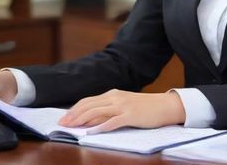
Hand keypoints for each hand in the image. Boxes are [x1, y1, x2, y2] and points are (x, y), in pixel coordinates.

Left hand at [58, 90, 185, 131]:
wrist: (165, 105)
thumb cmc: (145, 107)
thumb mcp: (125, 105)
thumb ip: (109, 110)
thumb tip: (90, 120)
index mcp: (113, 94)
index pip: (88, 100)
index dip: (74, 109)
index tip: (64, 117)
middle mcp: (115, 97)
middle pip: (89, 105)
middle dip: (73, 114)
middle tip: (62, 123)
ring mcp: (123, 106)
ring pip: (97, 111)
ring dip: (81, 120)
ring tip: (71, 127)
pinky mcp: (130, 115)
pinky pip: (112, 122)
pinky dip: (100, 126)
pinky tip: (92, 132)